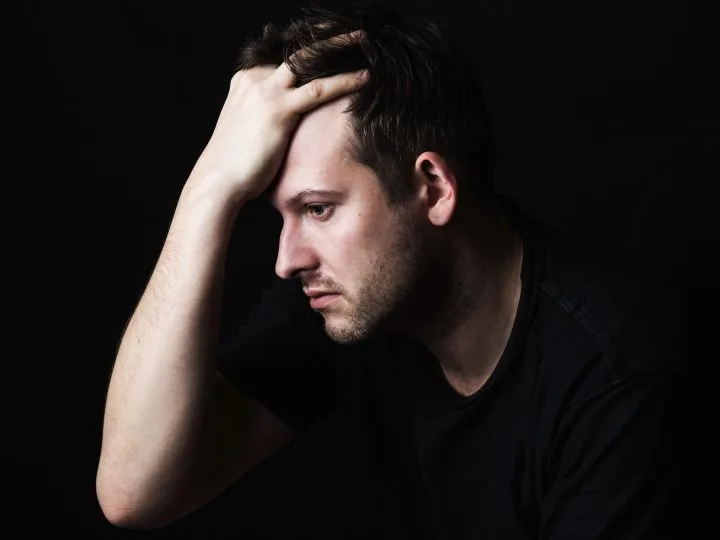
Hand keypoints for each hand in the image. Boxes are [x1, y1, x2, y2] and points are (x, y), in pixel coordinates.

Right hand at [186, 31, 367, 204]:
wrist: (219, 179)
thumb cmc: (235, 163)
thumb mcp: (247, 128)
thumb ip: (264, 115)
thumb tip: (285, 123)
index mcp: (245, 81)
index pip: (282, 58)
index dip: (310, 54)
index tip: (333, 49)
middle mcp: (254, 79)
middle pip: (294, 51)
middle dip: (324, 39)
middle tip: (352, 33)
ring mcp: (265, 92)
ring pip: (307, 59)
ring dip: (337, 46)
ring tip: (363, 40)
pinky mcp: (278, 110)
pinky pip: (318, 90)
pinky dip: (344, 81)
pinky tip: (364, 77)